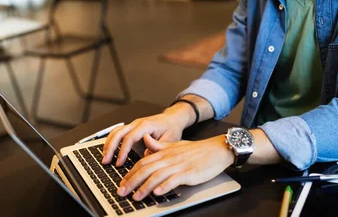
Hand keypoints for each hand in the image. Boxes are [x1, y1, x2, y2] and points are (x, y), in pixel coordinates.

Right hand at [102, 107, 189, 165]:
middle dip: (110, 148)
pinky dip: (111, 141)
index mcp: (146, 125)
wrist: (172, 119)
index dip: (123, 151)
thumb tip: (144, 157)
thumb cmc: (172, 128)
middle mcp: (137, 123)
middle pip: (118, 133)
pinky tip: (108, 150)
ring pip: (115, 131)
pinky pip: (117, 132)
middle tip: (106, 161)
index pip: (130, 137)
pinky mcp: (131, 127)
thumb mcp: (169, 140)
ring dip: (108, 144)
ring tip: (104, 158)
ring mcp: (133, 124)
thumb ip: (157, 148)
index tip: (119, 163)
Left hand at [117, 134, 233, 200]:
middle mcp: (169, 158)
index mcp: (164, 152)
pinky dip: (165, 186)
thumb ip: (159, 146)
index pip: (142, 162)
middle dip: (132, 181)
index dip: (130, 173)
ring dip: (145, 187)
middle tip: (121, 192)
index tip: (122, 183)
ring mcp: (179, 165)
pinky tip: (157, 193)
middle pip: (146, 169)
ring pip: (157, 176)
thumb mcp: (175, 145)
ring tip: (136, 196)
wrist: (216, 149)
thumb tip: (146, 140)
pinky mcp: (189, 172)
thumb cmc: (197, 150)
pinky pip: (174, 180)